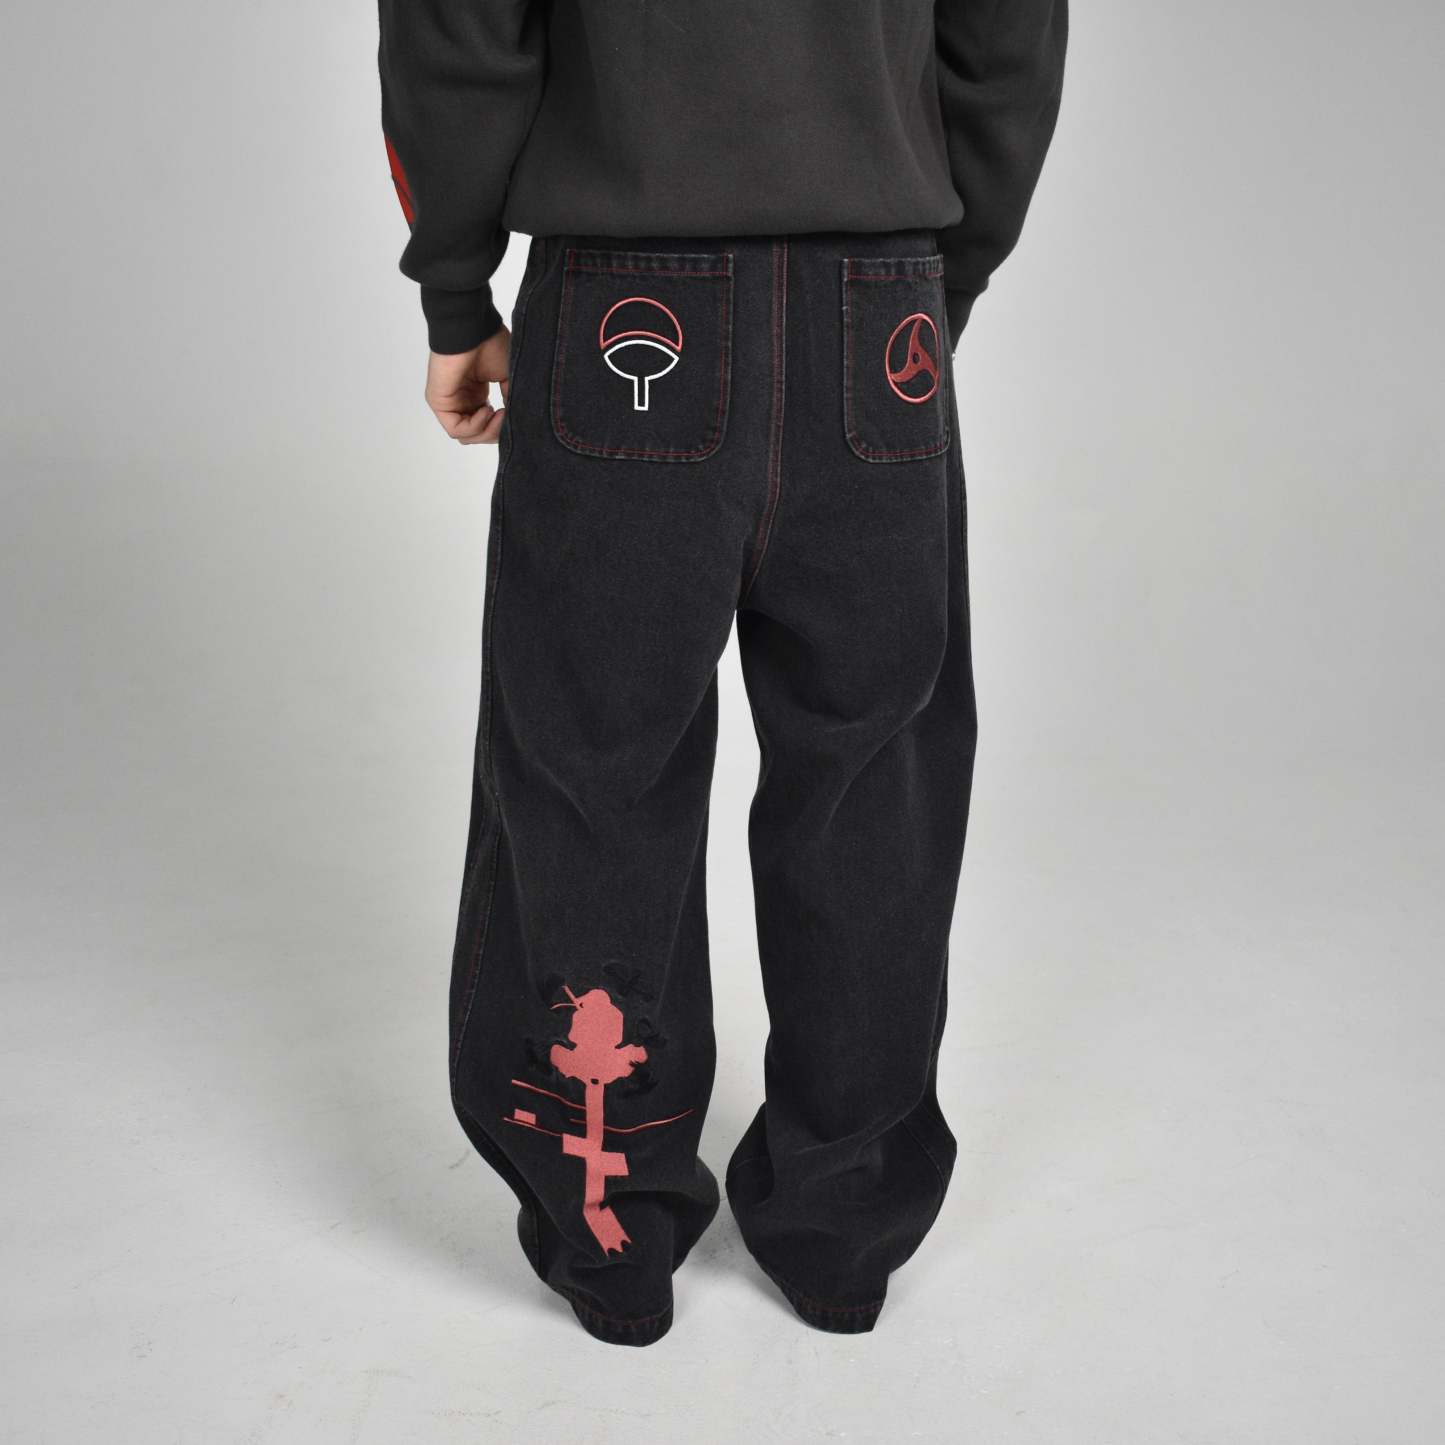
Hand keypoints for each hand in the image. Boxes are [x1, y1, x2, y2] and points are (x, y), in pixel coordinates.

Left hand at [425, 328, 509, 443]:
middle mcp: (462, 401)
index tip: (516, 415)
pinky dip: (475, 426)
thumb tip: (517, 422)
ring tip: (499, 413)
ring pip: (467, 436)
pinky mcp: (438, 402)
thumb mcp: (509, 378)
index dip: (503, 428)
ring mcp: (449, 402)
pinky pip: (456, 429)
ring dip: (488, 430)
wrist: (473, 328)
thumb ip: (511, 401)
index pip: (487, 427)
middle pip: (478, 435)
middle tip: (508, 417)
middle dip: (496, 433)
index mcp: (476, 396)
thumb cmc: (490, 344)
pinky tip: (486, 409)